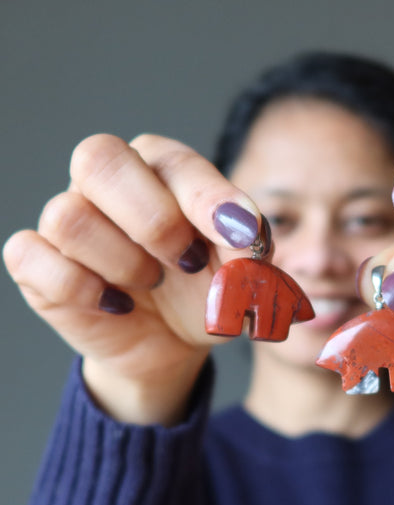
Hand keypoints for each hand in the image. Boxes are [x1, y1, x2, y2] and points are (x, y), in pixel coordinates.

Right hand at [3, 134, 262, 422]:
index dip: (207, 197)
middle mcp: (106, 186)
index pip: (172, 161)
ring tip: (153, 284)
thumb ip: (250, 248)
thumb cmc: (205, 292)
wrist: (174, 344)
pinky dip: (79, 287)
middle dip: (154, 220)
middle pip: (98, 159)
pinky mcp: (38, 265)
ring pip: (67, 216)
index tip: (240, 235)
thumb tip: (248, 235)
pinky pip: (31, 256)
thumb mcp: (240, 274)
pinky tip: (117, 305)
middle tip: (187, 260)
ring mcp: (67, 223)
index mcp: (159, 171)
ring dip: (123, 262)